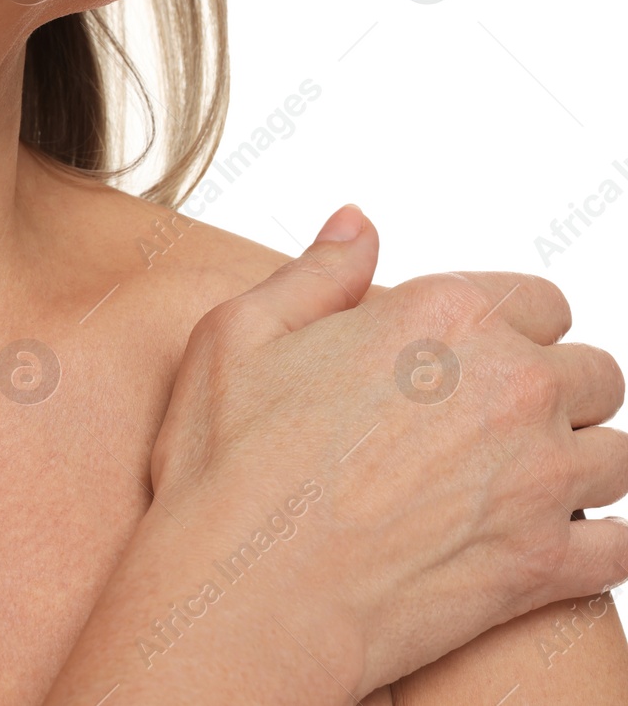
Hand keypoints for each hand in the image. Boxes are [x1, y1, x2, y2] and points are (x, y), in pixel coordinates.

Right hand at [150, 204, 627, 691]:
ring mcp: (540, 476)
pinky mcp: (548, 562)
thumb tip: (358, 225)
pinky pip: (622, 546)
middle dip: (554, 393)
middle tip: (495, 426)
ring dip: (579, 465)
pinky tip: (550, 545)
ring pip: (617, 455)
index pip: (539, 300)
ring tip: (523, 484)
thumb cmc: (229, 469)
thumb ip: (316, 273)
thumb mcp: (238, 333)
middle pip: (592, 372)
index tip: (478, 359)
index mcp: (443, 317)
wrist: (246, 591)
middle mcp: (510, 384)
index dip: (510, 328)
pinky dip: (597, 545)